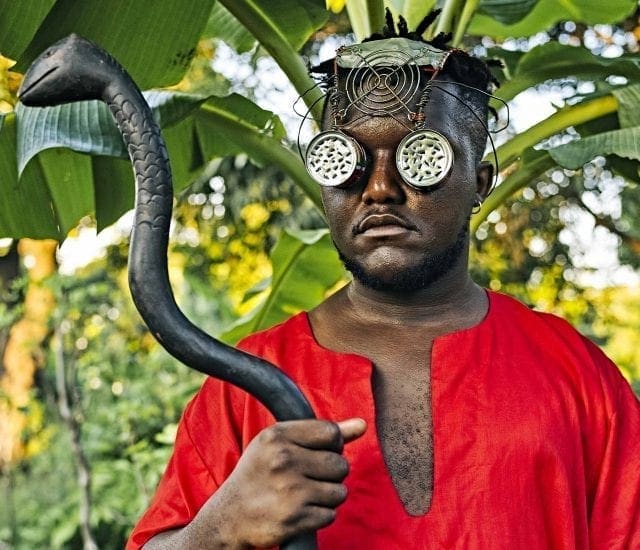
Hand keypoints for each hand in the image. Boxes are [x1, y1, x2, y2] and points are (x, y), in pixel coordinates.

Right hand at [208, 417, 366, 547]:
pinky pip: (331, 514)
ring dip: (328, 496)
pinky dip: (320, 515)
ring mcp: (289, 490)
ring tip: (304, 495)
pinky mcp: (294, 519)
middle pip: (340, 464)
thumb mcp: (280, 444)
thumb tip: (362, 425)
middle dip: (332, 474)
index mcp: (277, 436)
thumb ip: (323, 433)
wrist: (229, 517)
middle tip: (309, 478)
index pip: (331, 433)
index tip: (317, 454)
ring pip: (340, 491)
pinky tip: (301, 511)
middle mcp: (283, 460)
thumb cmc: (259, 474)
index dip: (331, 445)